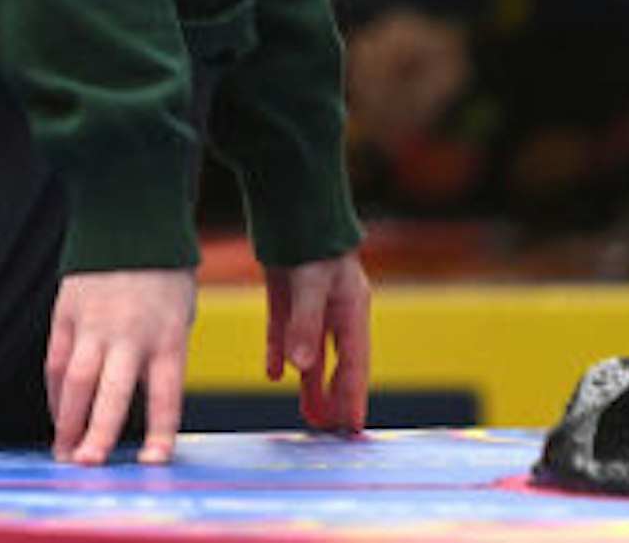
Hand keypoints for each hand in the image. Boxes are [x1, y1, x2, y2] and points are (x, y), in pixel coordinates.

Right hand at [47, 265, 196, 464]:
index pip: (166, 395)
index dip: (160, 432)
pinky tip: (60, 416)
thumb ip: (162, 361)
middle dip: (99, 432)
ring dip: (68, 421)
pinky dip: (57, 393)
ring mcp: (94, 323)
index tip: (152, 462)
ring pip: (76, 380)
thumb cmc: (164, 280)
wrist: (131, 223)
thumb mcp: (179, 317)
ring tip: (65, 453)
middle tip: (88, 465)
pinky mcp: (67, 314)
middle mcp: (130, 334)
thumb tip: (138, 411)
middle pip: (111, 392)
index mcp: (168, 337)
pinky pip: (58, 361)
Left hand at [262, 251, 372, 434]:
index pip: (354, 363)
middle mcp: (336, 308)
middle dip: (334, 396)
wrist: (294, 198)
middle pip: (337, 361)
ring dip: (310, 383)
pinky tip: (273, 375)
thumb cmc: (312, 239)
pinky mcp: (287, 292)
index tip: (353, 428)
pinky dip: (280, 353)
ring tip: (308, 415)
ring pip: (312, 351)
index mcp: (352, 307)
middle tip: (329, 431)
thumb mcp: (309, 284)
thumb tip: (301, 369)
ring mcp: (312, 301)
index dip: (352, 396)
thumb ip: (305, 325)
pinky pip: (285, 331)